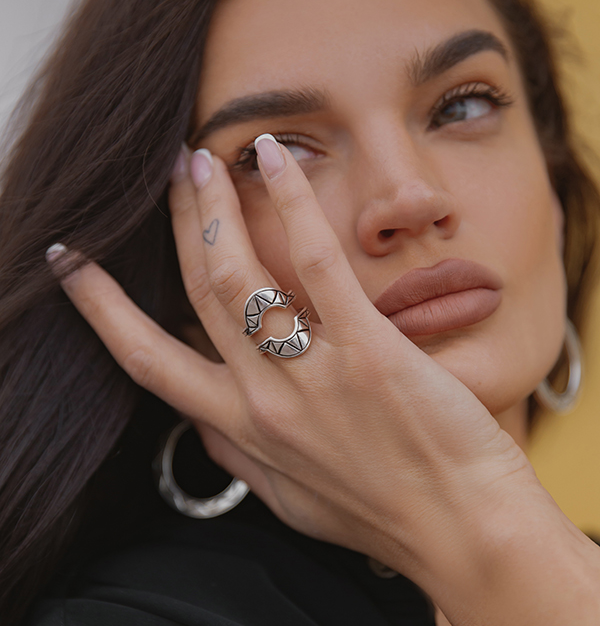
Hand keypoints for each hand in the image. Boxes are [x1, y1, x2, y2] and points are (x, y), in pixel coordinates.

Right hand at [49, 136, 588, 623]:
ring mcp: (310, 374)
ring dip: (212, 206)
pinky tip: (275, 160)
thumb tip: (202, 431)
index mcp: (239, 429)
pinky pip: (316, 261)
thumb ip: (238, 462)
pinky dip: (290, 203)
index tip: (74, 263)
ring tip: (204, 159)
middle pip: (195, 290)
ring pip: (236, 273)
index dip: (101, 308)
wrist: (460, 529)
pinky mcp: (367, 350)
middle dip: (176, 223)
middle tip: (169, 172)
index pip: (147, 360)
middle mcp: (261, 399)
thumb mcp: (288, 499)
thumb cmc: (377, 510)